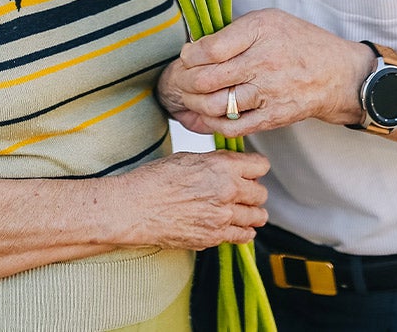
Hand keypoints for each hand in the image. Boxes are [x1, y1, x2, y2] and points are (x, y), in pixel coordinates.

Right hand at [117, 150, 269, 248]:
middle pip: (261, 193)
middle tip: (243, 191)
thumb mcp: (188, 159)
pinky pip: (243, 236)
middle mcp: (228, 191)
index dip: (255, 167)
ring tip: (241, 210)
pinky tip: (233, 225)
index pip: (260, 165)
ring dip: (251, 213)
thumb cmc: (154, 181)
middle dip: (253, 191)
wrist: (135, 209)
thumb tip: (230, 166)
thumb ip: (215, 162)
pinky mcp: (215, 237)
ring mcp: (223, 217)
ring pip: (258, 217)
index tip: (251, 171)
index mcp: (222, 167)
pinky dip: (242, 231)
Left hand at [157, 8, 372, 135]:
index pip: (209, 49)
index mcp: (260, 31)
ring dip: (194, 103)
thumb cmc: (298, 42)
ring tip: (189, 97)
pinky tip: (207, 114)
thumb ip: (232, 32)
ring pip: (216, 105)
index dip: (189, 55)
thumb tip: (194, 49)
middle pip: (207, 79)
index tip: (187, 56)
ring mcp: (268, 92)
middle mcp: (263, 62)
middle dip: (184, 81)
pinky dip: (212, 123)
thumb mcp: (268, 21)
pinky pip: (232, 126)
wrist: (338, 74)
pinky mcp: (272, 117)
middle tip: (180, 79)